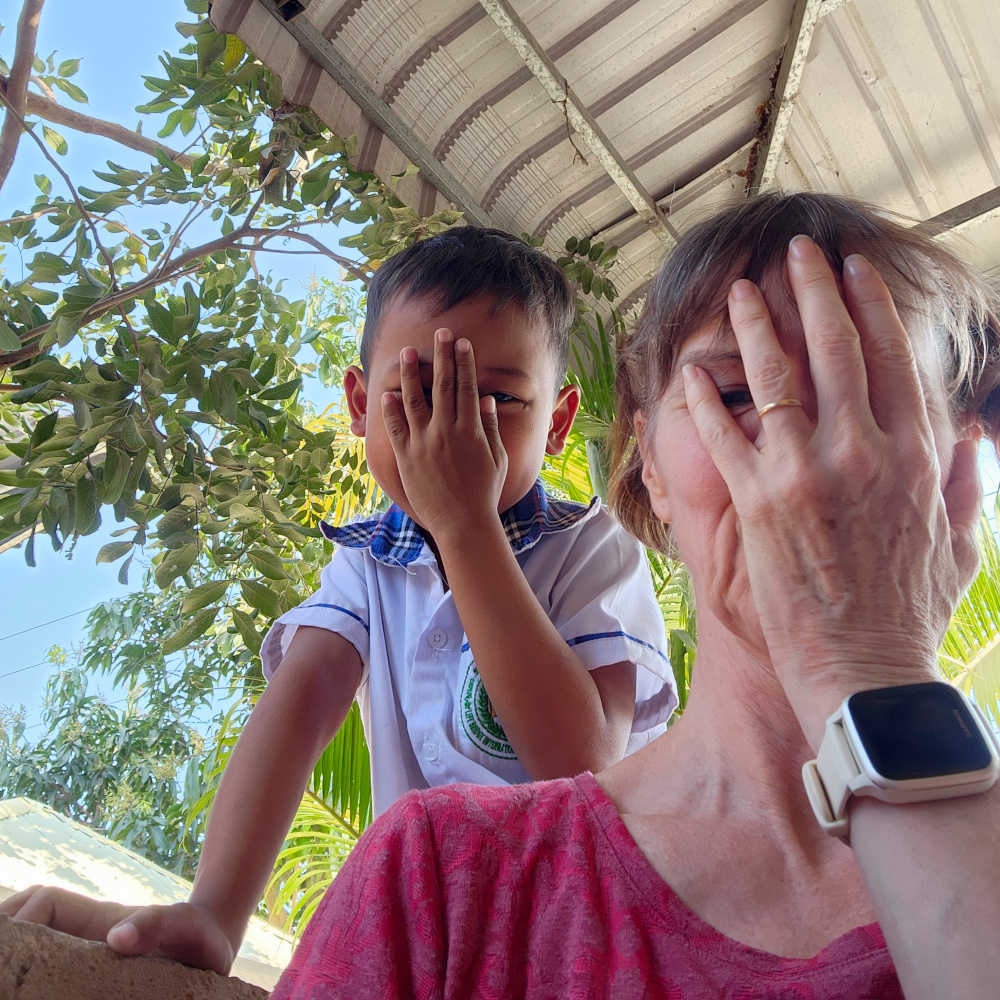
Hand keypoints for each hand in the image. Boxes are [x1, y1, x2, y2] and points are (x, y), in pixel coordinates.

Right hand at [0, 885, 235, 974]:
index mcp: (100, 919)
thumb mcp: (185, 927)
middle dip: (12, 930)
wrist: (217, 941)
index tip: (13, 942)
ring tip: (7, 974)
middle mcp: (88, 932)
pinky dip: (39, 970)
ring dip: (22, 947)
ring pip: (42, 938)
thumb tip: (116, 939)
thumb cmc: (200, 933)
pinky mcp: (98, 969)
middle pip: (35, 917)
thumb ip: (156, 925)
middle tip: (1, 963)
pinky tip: (31, 984)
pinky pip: (57, 964)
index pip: (47, 902)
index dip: (23, 916)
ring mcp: (90, 950)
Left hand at [381, 328, 507, 538]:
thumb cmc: (484, 493)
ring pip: (415, 400)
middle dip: (442, 356)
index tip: (462, 342)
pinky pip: (396, 428)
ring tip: (407, 352)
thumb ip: (489, 427)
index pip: (467, 387)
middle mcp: (446, 431)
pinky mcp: (406, 458)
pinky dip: (391, 410)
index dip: (464, 362)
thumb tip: (485, 399)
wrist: (462, 523)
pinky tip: (388, 393)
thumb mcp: (497, 458)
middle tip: (440, 332)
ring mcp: (424, 444)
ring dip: (411, 374)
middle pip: (443, 385)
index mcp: (471, 430)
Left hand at [682, 237, 981, 748]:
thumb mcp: (958, 545)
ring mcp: (808, 475)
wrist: (868, 677)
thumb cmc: (911, 617)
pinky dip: (705, 401)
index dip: (872, 309)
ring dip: (757, 328)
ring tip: (741, 292)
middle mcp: (864, 453)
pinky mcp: (760, 504)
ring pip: (778, 380)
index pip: (894, 361)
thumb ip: (963, 484)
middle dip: (817, 293)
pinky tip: (689, 373)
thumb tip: (971, 438)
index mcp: (916, 458)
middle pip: (837, 351)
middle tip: (798, 254)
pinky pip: (725, 436)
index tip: (856, 272)